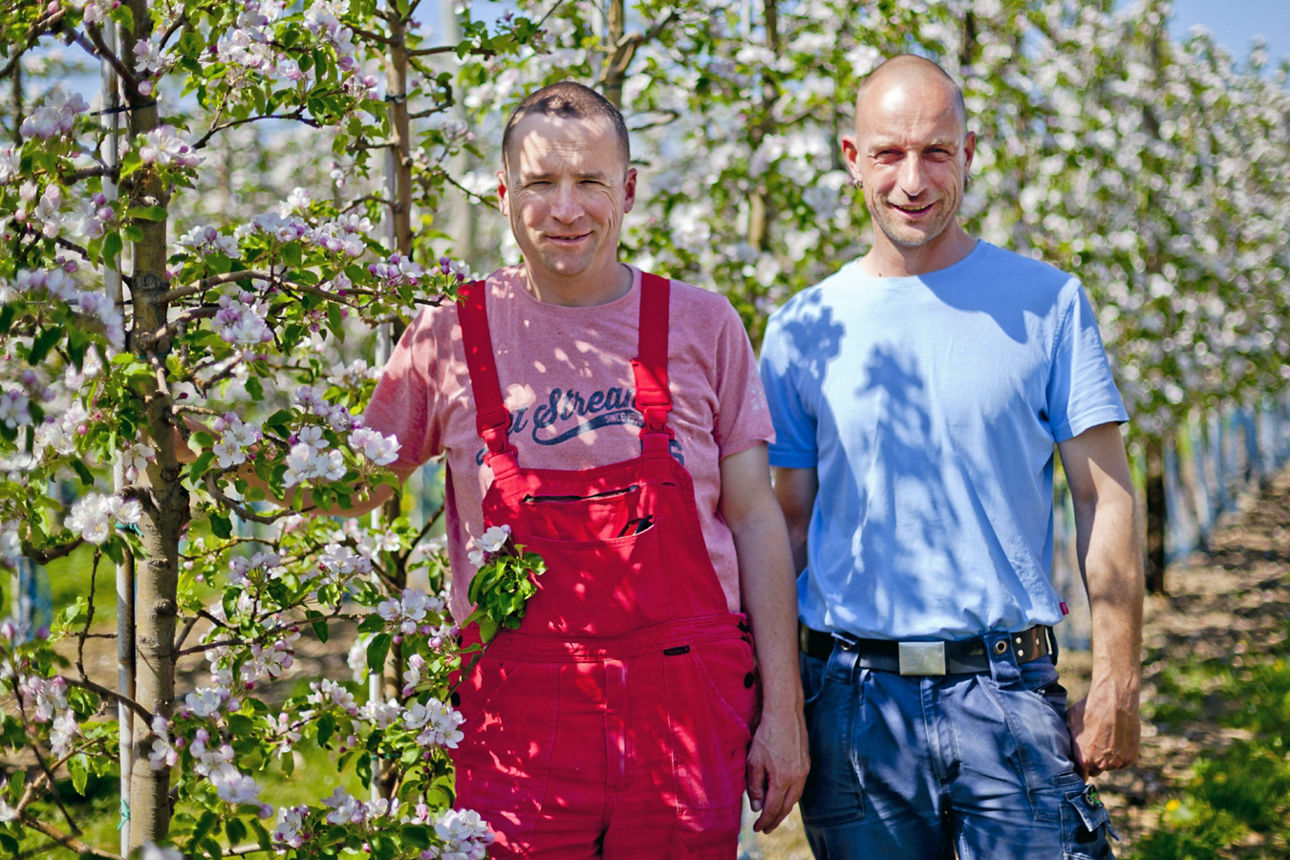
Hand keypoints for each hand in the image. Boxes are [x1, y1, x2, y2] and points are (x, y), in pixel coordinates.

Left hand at [745, 706, 808, 832]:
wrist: (785, 711)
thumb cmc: (767, 734)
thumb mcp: (754, 761)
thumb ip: (755, 786)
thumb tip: (757, 807)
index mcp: (783, 779)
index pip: (773, 808)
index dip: (765, 821)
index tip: (757, 828)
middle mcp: (798, 778)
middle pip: (787, 807)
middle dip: (776, 820)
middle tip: (766, 828)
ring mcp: (805, 770)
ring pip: (795, 798)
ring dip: (784, 809)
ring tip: (774, 816)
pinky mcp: (807, 763)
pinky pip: (799, 787)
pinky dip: (790, 796)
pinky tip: (783, 797)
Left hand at [1066, 679, 1139, 777]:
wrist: (1114, 702)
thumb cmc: (1088, 710)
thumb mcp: (1070, 724)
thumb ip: (1069, 740)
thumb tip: (1064, 745)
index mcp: (1083, 759)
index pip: (1080, 775)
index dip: (1080, 770)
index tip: (1081, 764)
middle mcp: (1101, 764)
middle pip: (1096, 770)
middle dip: (1094, 762)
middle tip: (1094, 747)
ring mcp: (1117, 762)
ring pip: (1110, 766)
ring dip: (1108, 758)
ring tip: (1106, 739)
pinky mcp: (1130, 758)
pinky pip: (1123, 761)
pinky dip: (1121, 754)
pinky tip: (1117, 740)